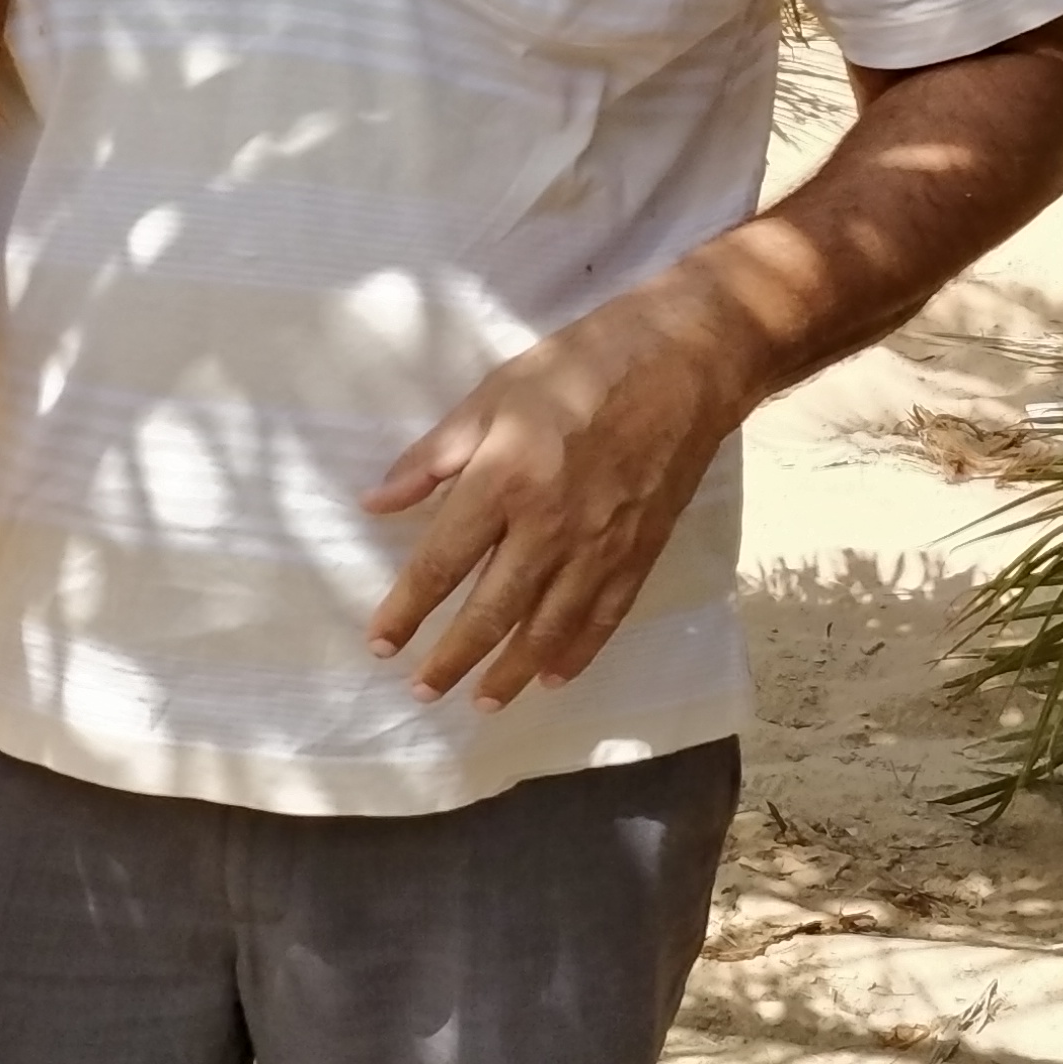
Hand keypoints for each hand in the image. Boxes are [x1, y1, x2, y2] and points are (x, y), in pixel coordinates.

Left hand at [361, 279, 750, 709]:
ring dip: (511, 671)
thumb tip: (376, 502)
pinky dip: (577, 652)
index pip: (441, 563)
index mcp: (504, 480)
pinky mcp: (640, 551)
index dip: (407, 610)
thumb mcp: (493, 393)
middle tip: (424, 691)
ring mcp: (600, 545)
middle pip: (492, 610)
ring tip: (482, 702)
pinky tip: (553, 676)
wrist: (686, 361)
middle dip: (453, 658)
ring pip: (548, 627)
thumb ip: (433, 455)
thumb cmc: (580, 365)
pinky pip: (603, 616)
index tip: (381, 643)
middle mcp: (549, 525)